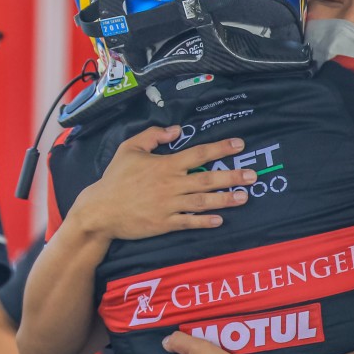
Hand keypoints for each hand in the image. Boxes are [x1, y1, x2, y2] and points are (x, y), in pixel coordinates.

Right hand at [70, 126, 256, 241]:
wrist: (101, 210)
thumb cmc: (115, 178)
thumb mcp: (129, 148)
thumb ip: (153, 136)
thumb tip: (176, 130)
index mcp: (165, 165)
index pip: (198, 154)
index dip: (220, 148)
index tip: (239, 144)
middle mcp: (171, 184)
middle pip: (207, 179)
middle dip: (232, 176)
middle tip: (253, 176)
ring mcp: (169, 205)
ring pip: (203, 201)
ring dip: (226, 200)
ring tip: (244, 197)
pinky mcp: (165, 223)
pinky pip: (189, 222)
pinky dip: (205, 221)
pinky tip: (220, 220)